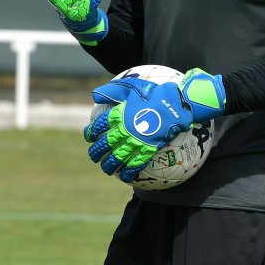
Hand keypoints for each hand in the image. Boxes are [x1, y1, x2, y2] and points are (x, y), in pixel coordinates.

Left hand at [83, 69, 225, 182]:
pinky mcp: (149, 148)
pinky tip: (124, 177)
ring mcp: (137, 140)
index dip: (91, 132)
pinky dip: (129, 172)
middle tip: (93, 156)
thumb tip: (95, 95)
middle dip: (96, 152)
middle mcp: (125, 130)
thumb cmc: (153, 93)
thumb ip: (111, 91)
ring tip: (106, 169)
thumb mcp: (130, 87)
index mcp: (118, 115)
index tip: (89, 136)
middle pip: (105, 144)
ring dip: (109, 165)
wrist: (175, 104)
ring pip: (118, 157)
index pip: (99, 126)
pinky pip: (136, 163)